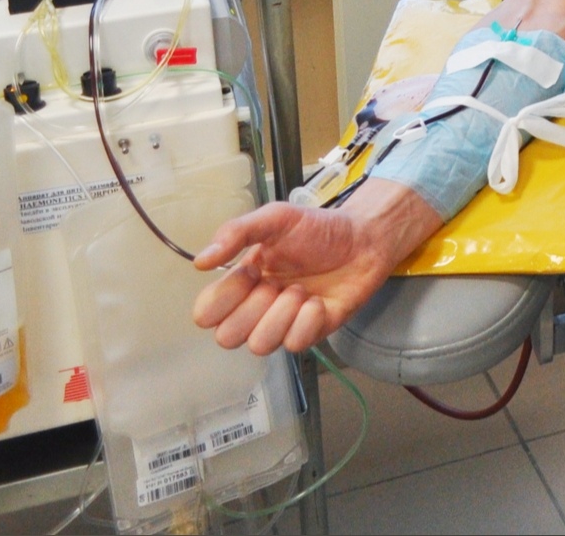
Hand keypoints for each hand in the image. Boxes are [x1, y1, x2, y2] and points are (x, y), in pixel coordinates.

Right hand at [191, 179, 440, 355]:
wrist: (365, 239)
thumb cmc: (318, 229)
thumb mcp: (275, 219)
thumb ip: (236, 233)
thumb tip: (200, 262)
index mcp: (241, 283)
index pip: (206, 314)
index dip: (224, 298)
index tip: (252, 271)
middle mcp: (257, 308)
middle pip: (227, 337)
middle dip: (254, 308)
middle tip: (278, 282)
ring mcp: (283, 324)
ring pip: (259, 345)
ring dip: (282, 314)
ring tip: (302, 290)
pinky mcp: (311, 333)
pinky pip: (295, 344)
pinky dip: (308, 319)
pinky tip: (319, 301)